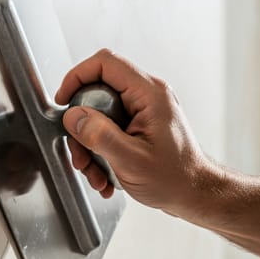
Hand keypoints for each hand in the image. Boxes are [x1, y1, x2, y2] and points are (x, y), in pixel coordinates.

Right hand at [54, 49, 215, 217]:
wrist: (195, 195)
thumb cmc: (176, 179)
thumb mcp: (131, 160)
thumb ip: (100, 136)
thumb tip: (73, 117)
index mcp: (149, 94)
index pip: (105, 63)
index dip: (77, 77)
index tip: (64, 101)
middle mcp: (147, 96)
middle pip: (96, 93)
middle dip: (82, 128)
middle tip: (80, 154)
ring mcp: (143, 111)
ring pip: (99, 116)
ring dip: (89, 147)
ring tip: (96, 174)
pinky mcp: (138, 125)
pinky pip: (108, 129)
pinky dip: (100, 153)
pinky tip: (106, 175)